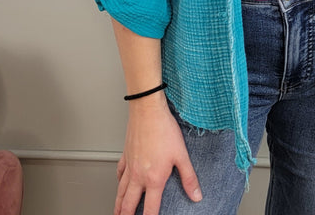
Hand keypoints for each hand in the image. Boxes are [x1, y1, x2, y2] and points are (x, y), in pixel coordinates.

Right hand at [115, 98, 201, 214]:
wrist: (147, 110)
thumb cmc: (164, 129)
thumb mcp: (181, 155)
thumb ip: (189, 178)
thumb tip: (196, 195)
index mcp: (153, 179)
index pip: (150, 208)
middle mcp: (138, 175)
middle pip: (129, 203)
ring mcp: (130, 165)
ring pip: (120, 191)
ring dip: (118, 204)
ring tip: (117, 212)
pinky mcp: (126, 154)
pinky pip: (119, 172)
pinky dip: (118, 181)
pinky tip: (119, 182)